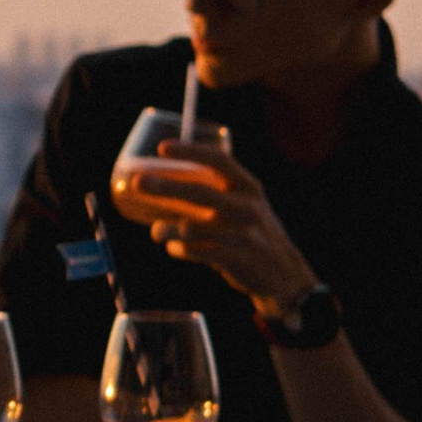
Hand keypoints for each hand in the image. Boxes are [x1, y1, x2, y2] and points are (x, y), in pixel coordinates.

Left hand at [125, 150, 314, 319]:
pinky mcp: (235, 259)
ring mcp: (242, 234)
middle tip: (138, 182)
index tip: (162, 148)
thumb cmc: (252, 231)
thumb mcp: (243, 204)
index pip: (219, 161)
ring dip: (165, 229)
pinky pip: (194, 251)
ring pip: (190, 228)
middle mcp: (247, 207)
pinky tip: (174, 248)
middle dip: (166, 186)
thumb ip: (214, 191)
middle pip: (200, 193)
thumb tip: (162, 182)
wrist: (283, 273)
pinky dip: (178, 249)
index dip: (190, 152)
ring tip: (157, 231)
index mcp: (248, 187)